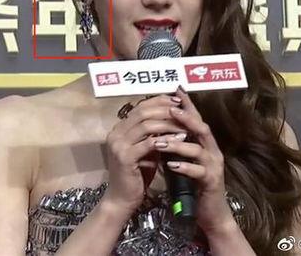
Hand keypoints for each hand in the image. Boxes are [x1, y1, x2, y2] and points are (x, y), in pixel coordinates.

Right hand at [103, 94, 187, 215]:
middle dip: (165, 108)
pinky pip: (149, 143)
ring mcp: (118, 144)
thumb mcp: (145, 150)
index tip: (177, 100)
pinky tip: (179, 139)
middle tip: (183, 109)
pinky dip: (166, 139)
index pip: (140, 107)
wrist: (121, 200)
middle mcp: (116, 133)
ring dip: (168, 123)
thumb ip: (153, 134)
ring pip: (146, 125)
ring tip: (184, 125)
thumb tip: (173, 117)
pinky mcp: (125, 157)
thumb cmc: (136, 175)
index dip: (159, 101)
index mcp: (119, 128)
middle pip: (143, 112)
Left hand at [152, 86, 235, 235]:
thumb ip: (175, 145)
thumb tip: (156, 129)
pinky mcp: (212, 182)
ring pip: (198, 149)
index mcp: (205, 144)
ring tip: (160, 141)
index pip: (196, 119)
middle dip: (186, 118)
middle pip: (202, 128)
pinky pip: (198, 172)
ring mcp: (214, 166)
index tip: (175, 90)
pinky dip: (184, 167)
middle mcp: (212, 151)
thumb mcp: (183, 160)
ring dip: (178, 144)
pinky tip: (170, 166)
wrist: (211, 213)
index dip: (187, 104)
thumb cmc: (194, 185)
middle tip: (170, 108)